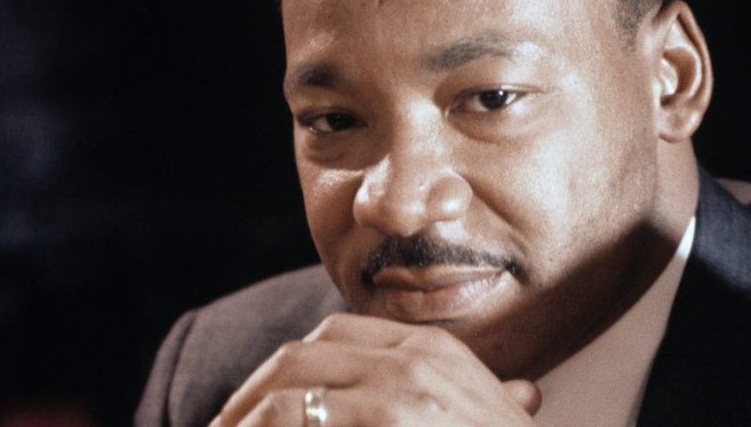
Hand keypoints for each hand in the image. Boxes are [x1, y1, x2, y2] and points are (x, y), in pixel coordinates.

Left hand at [208, 313, 540, 425]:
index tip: (263, 401)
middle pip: (303, 355)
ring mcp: (398, 392)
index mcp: (437, 353)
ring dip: (245, 418)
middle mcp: (415, 361)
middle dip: (255, 391)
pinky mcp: (385, 421)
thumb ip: (505, 397)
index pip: (339, 333)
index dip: (291, 365)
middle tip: (225, 426)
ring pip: (287, 389)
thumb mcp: (508, 419)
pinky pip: (295, 418)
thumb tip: (525, 393)